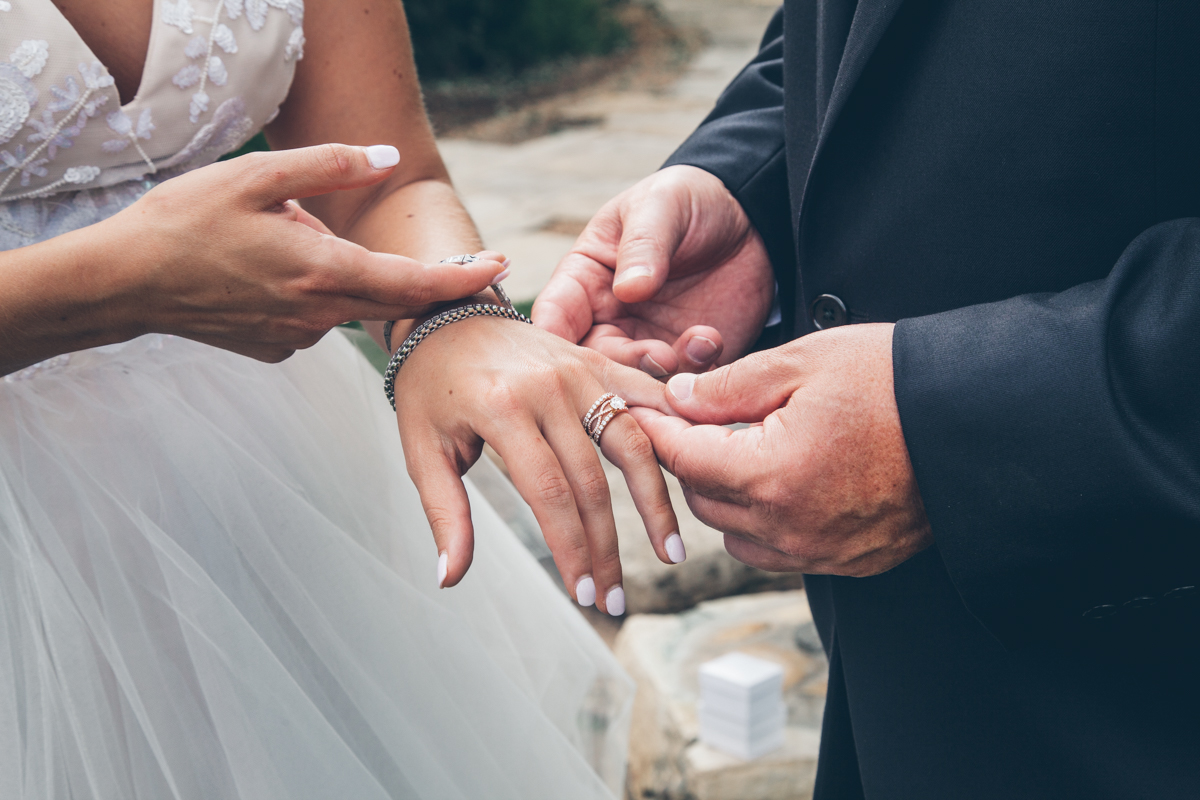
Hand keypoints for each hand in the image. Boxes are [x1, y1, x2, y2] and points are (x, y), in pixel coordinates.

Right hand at [105, 144, 505, 361]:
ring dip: (350, 277)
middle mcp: (318, 314)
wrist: (124, 282)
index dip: (464, 279)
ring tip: (287, 241)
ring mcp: (296, 338)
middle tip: (466, 266)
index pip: (416, 283)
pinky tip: (270, 274)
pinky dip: (313, 295)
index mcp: (324, 272)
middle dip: (434, 286)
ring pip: (350, 306)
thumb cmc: (185, 222)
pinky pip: (315, 320)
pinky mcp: (275, 349)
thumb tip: (388, 158)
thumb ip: (332, 167)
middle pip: (396, 303)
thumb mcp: (258, 174)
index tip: (502, 269)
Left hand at [393, 315, 683, 614]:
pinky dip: (673, 434)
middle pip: (594, 483)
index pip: (550, 494)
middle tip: (615, 600)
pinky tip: (694, 472)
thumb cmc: (430, 388)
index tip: (582, 593)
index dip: (571, 550)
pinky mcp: (597, 363)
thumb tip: (450, 577)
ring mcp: (579, 371)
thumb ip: (444, 513)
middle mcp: (549, 387)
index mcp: (503, 408)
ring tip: (669, 553)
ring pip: (634, 444)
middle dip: (607, 549)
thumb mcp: (423, 450)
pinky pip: (646, 399)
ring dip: (656, 504)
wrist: (446, 316)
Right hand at [533, 165, 774, 377]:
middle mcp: (607, 317)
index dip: (553, 341)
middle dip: (620, 366)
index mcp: (584, 278)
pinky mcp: (684, 357)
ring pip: (634, 379)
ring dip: (660, 373)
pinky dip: (695, 371)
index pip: (556, 314)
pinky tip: (711, 340)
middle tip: (658, 355)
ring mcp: (645, 341)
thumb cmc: (688, 201)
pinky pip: (680, 380)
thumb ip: (643, 243)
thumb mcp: (662, 206)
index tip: (566, 358)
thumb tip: (629, 288)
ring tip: (693, 346)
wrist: (748, 219)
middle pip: (591, 360)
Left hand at [631, 324, 932, 576]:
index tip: (638, 410)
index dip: (656, 430)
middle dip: (691, 459)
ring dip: (725, 495)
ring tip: (746, 448)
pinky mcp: (849, 561)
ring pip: (735, 534)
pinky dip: (764, 522)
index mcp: (771, 473)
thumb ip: (728, 387)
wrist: (976, 422)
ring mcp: (821, 551)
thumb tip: (677, 400)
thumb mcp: (802, 362)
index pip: (683, 459)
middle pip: (702, 500)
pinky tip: (783, 480)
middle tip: (697, 420)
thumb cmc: (893, 381)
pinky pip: (779, 552)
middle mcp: (790, 526)